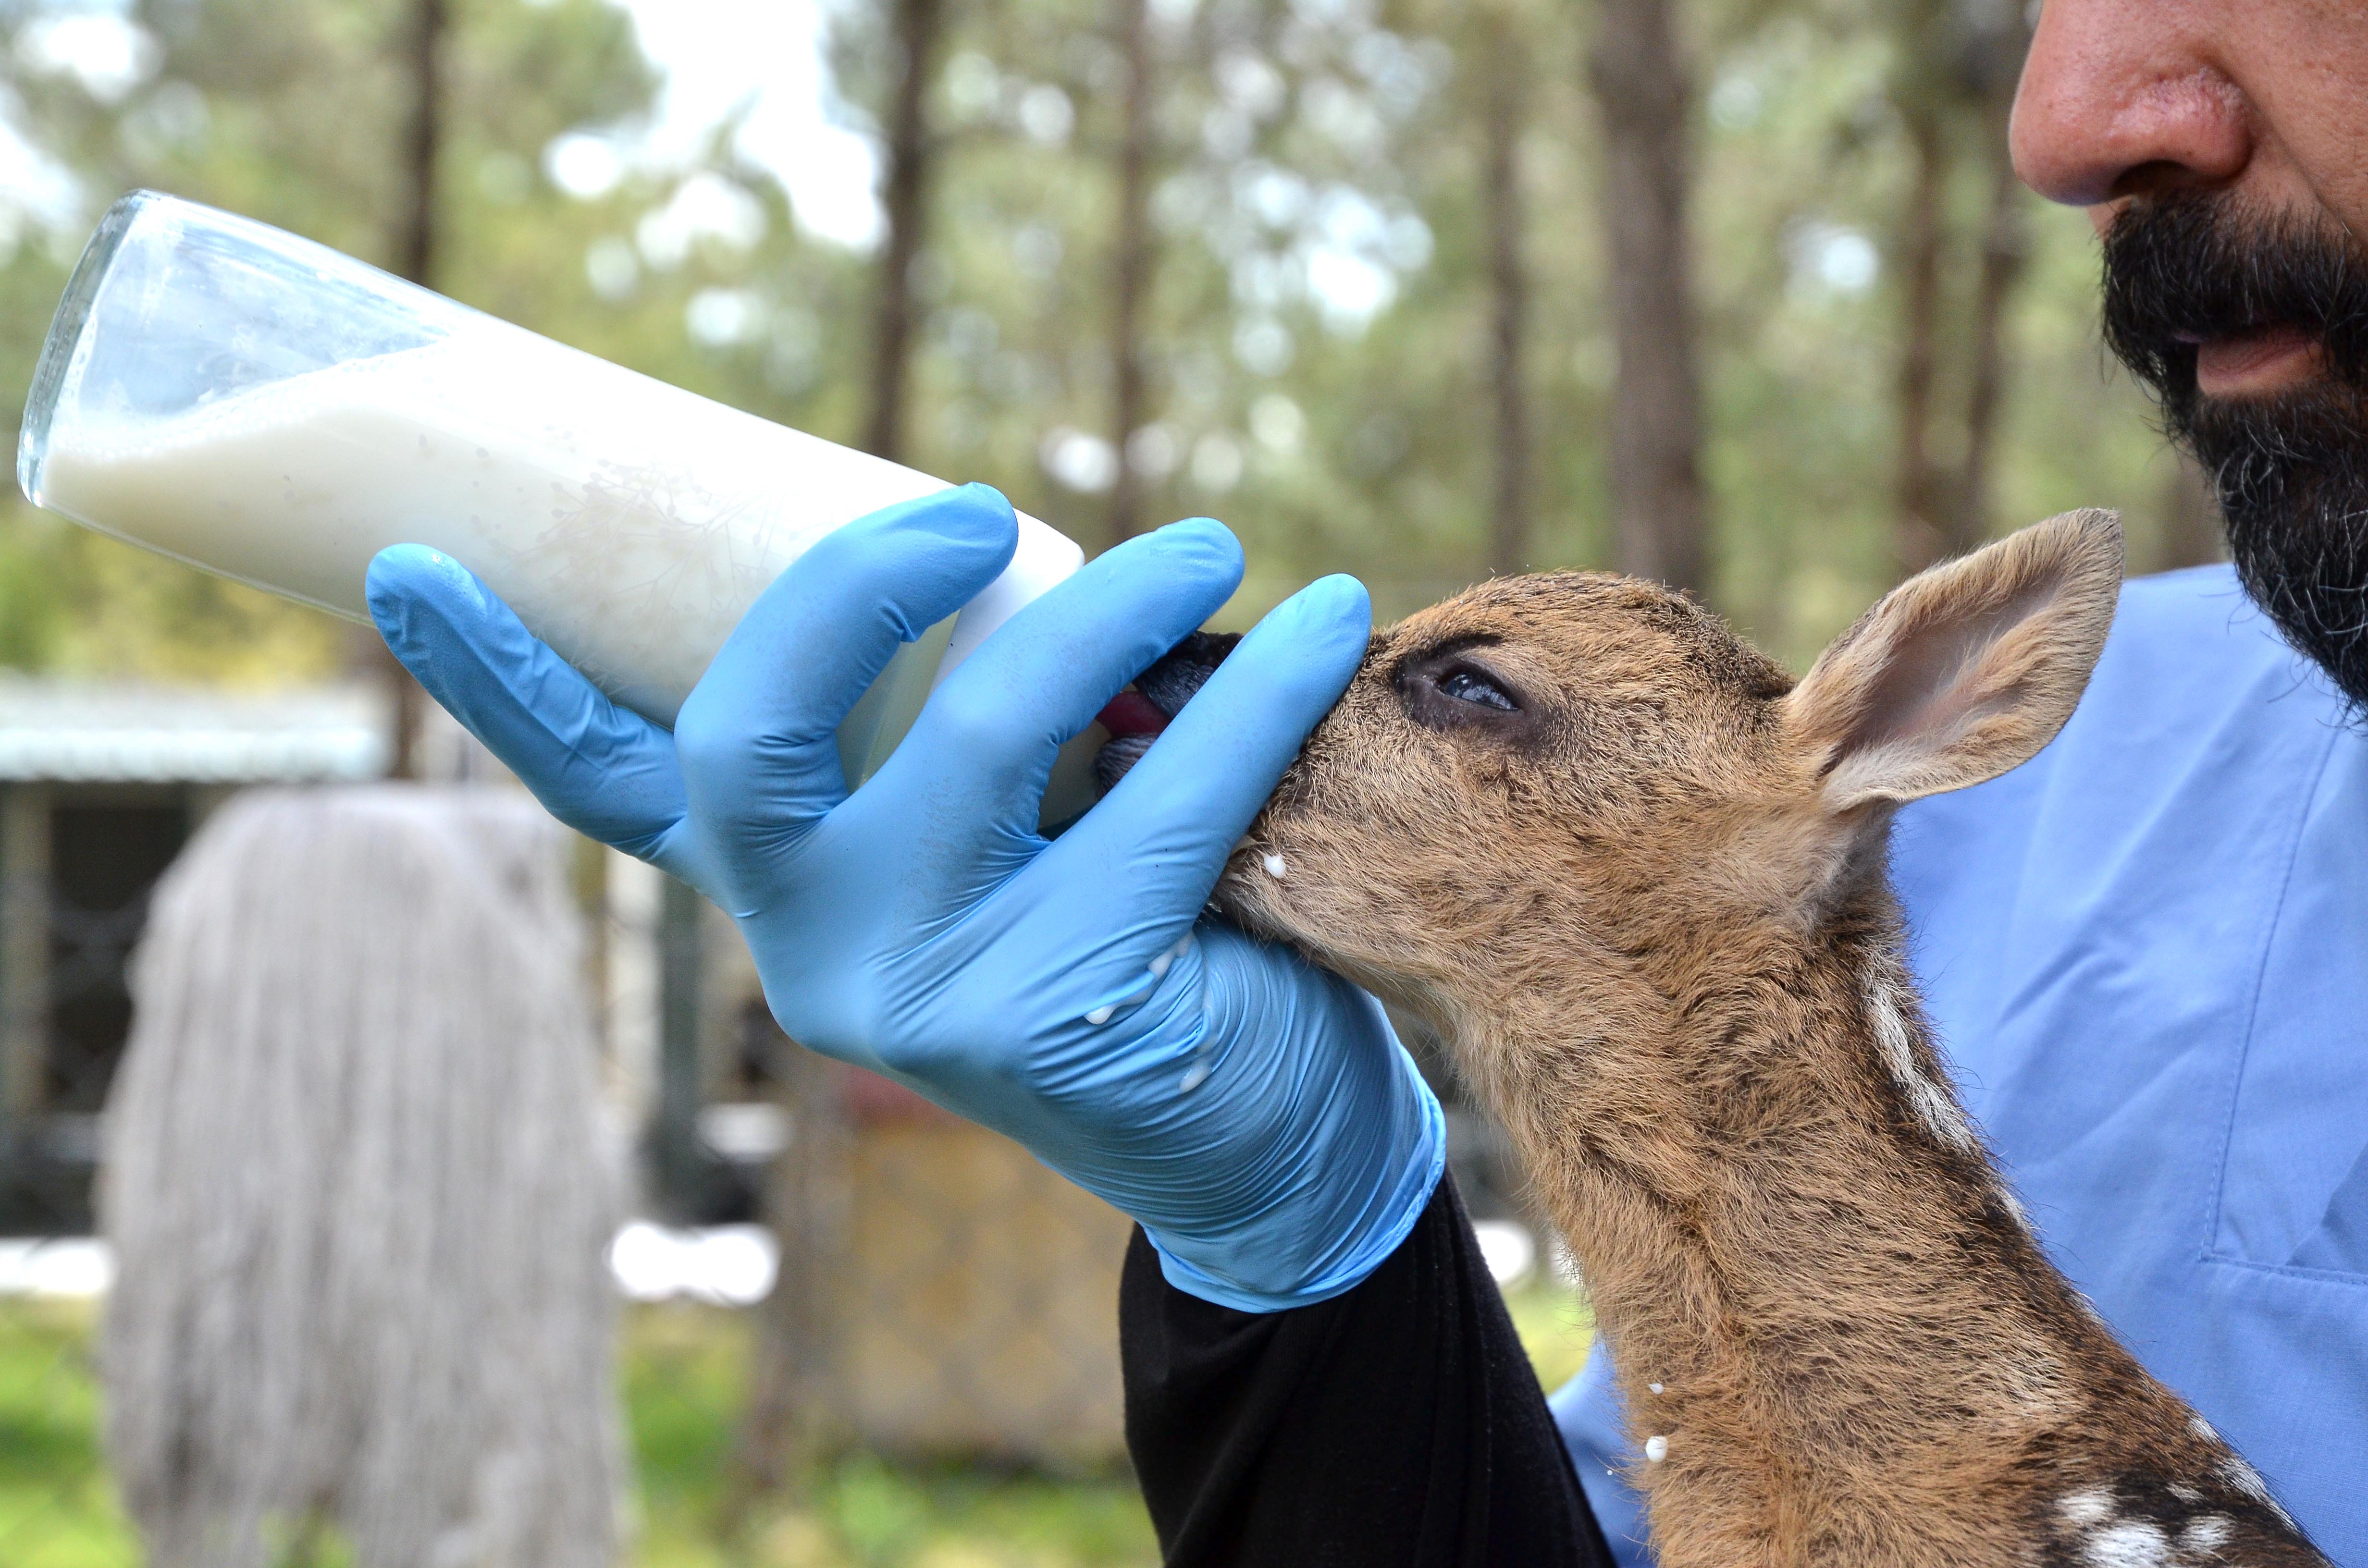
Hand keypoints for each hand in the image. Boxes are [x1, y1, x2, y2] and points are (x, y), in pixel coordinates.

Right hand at [366, 485, 1442, 1309]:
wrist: (1259, 1150)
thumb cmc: (1129, 951)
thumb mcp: (1015, 843)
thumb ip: (969, 741)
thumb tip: (1006, 547)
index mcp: (782, 898)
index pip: (611, 790)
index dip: (500, 683)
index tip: (408, 564)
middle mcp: (815, 956)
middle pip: (751, 739)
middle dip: (849, 588)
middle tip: (974, 504)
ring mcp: (923, 998)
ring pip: (993, 736)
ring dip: (1112, 609)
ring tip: (1213, 541)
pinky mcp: (1059, 1014)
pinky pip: (1165, 799)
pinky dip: (1259, 690)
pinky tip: (1332, 621)